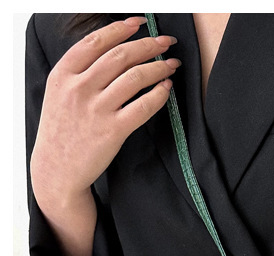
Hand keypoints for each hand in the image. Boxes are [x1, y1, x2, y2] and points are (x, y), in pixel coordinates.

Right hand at [30, 16, 179, 208]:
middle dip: (148, 45)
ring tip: (172, 65)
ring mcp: (96, 109)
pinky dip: (159, 94)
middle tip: (166, 42)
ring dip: (159, 67)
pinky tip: (167, 88)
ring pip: (135, 77)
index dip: (121, 28)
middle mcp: (79, 88)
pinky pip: (143, 107)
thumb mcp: (59, 93)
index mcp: (63, 74)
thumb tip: (111, 50)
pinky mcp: (113, 130)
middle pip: (120, 56)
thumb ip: (80, 72)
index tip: (140, 23)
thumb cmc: (62, 130)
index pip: (96, 41)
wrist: (57, 169)